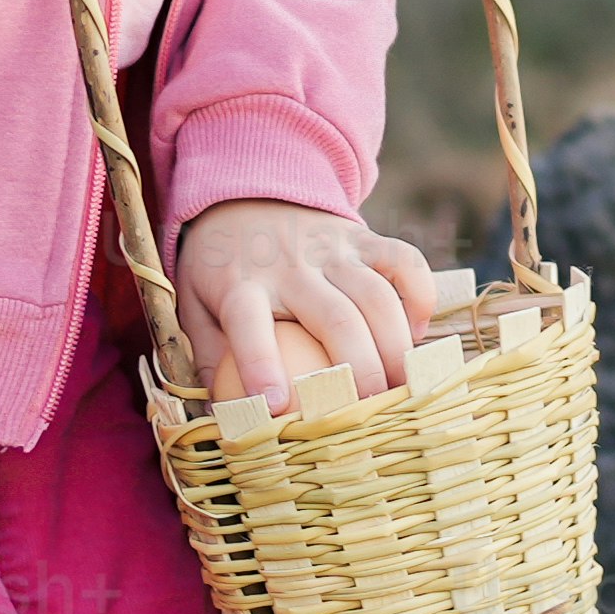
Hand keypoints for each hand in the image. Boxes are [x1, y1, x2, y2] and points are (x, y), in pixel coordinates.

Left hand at [177, 200, 448, 401]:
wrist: (247, 194)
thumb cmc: (221, 270)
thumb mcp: (195, 306)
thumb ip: (209, 358)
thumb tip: (226, 418)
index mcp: (239, 284)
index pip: (248, 324)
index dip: (261, 364)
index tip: (277, 405)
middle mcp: (289, 265)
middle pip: (335, 319)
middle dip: (360, 370)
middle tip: (371, 409)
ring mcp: (330, 249)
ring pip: (377, 297)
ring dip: (395, 346)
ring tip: (403, 386)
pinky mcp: (362, 237)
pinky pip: (404, 260)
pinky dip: (419, 296)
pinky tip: (416, 332)